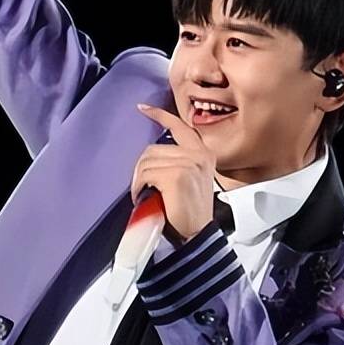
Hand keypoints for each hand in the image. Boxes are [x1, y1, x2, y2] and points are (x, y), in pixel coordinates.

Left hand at [131, 104, 216, 245]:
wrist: (196, 236)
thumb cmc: (190, 213)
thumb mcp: (191, 180)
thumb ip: (180, 162)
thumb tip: (152, 157)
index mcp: (204, 154)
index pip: (181, 127)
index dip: (160, 116)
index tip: (143, 108)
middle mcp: (199, 155)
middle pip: (153, 149)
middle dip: (142, 168)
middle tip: (142, 188)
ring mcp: (189, 164)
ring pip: (147, 162)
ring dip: (139, 180)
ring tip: (145, 195)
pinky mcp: (177, 175)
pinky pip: (145, 174)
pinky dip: (139, 186)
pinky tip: (144, 197)